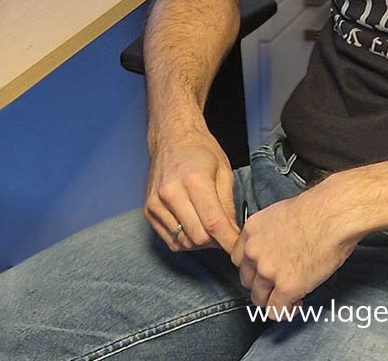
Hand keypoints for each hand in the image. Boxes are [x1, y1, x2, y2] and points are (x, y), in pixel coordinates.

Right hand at [144, 121, 241, 254]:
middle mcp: (171, 194)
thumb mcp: (224, 171)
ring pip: (183, 242)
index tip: (238, 249)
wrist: (172, 137)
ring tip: (210, 227)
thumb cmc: (201, 150)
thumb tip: (233, 233)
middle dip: (215, 242)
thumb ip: (228, 204)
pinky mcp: (148, 211)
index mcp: (194, 181)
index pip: (213, 223)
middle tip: (225, 233)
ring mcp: (156, 204)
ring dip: (200, 242)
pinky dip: (185, 240)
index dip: (228, 241)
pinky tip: (194, 226)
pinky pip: (170, 240)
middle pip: (197, 238)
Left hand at [230, 178, 362, 314]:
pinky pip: (276, 311)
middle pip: (248, 281)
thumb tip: (275, 248)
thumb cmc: (318, 208)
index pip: (239, 259)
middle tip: (281, 282)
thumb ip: (270, 233)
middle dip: (264, 284)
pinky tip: (297, 302)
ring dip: (274, 299)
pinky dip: (286, 311)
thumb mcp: (282, 213)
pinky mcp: (286, 287)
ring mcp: (268, 271)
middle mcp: (254, 251)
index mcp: (252, 229)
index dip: (254, 267)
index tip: (265, 270)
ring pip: (259, 299)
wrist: (335, 213)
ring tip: (292, 294)